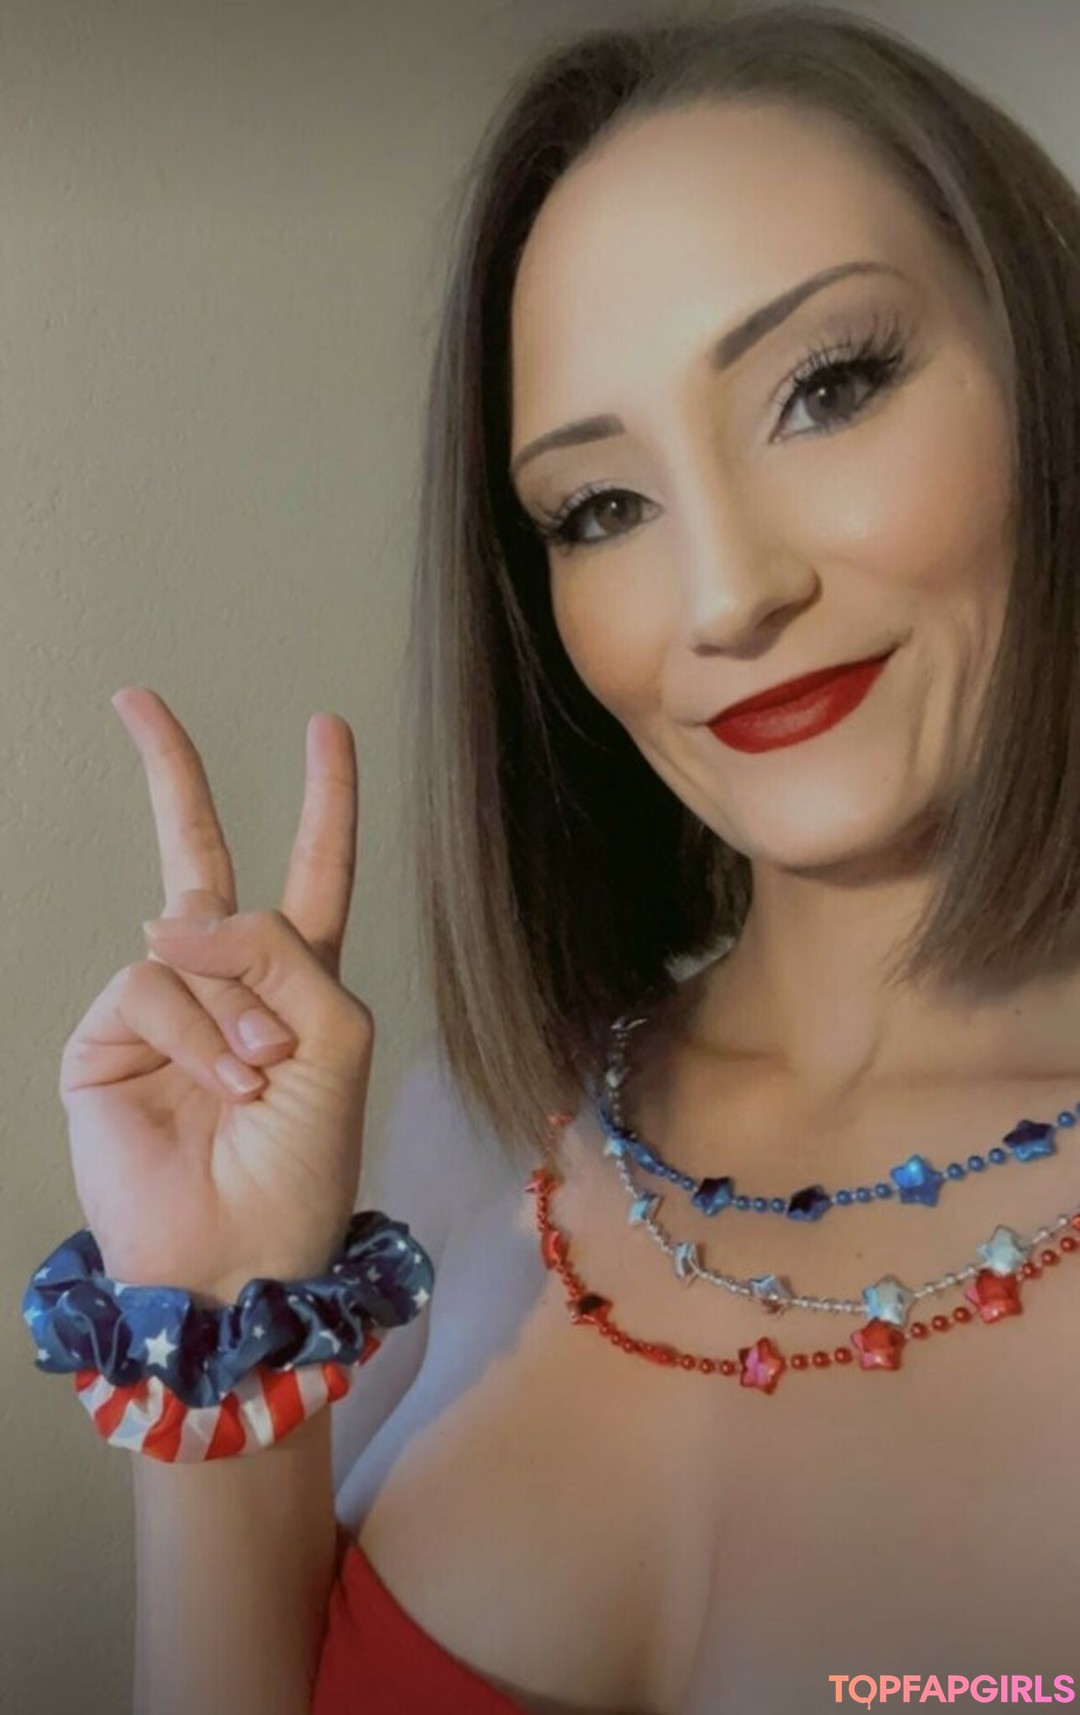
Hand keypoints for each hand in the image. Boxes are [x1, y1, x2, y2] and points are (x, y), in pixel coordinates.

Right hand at [59, 688, 372, 1306]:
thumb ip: (279, 952)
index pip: (311, 871)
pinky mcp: (109, 1037)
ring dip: (234, 1005)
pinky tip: (217, 1081)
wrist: (240, 1255)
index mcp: (299, 981)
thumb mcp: (336, 1039)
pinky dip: (193, 1030)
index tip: (324, 727)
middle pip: (198, 856)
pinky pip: (151, 984)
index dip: (322, 801)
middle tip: (137, 699)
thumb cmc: (306, 1161)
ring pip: (189, 937)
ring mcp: (164, 1007)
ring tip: (254, 1079)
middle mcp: (228, 982)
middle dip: (173, 776)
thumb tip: (172, 913)